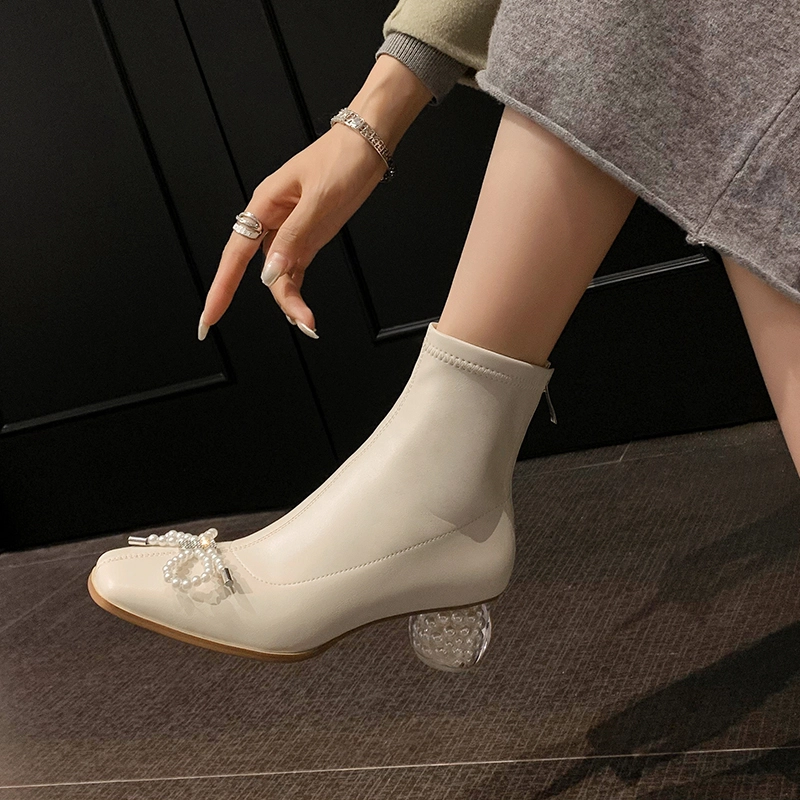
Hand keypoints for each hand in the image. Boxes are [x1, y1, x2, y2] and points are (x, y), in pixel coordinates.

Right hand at [197, 54, 432, 340]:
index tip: (209, 318)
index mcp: (264, 206)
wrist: (368, 144)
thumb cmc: (341, 160)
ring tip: (310, 322)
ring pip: (279, 275)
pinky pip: (295, 270)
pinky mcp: (307, 237)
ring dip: (291, 300)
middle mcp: (272, 221)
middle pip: (260, 270)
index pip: (235, 255)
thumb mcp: (319, 199)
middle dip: (278, 299)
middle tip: (302, 323)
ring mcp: (290, 231)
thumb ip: (294, 237)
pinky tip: (305, 310)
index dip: (221, 288)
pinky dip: (298, 291)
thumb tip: (269, 273)